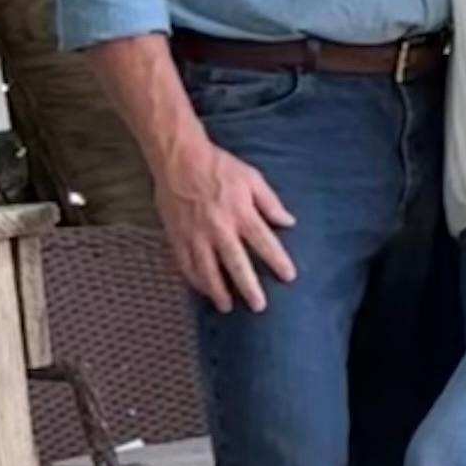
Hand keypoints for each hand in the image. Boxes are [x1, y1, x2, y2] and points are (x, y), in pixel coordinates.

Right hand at [153, 139, 297, 312]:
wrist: (179, 158)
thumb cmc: (218, 166)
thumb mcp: (251, 178)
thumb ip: (270, 202)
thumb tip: (288, 221)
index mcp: (241, 213)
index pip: (264, 243)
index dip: (278, 261)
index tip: (289, 277)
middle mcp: (219, 229)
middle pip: (236, 264)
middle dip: (249, 287)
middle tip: (258, 306)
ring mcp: (196, 235)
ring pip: (207, 270)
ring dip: (218, 291)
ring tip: (226, 307)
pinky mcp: (177, 236)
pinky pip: (185, 264)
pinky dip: (194, 279)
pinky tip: (201, 289)